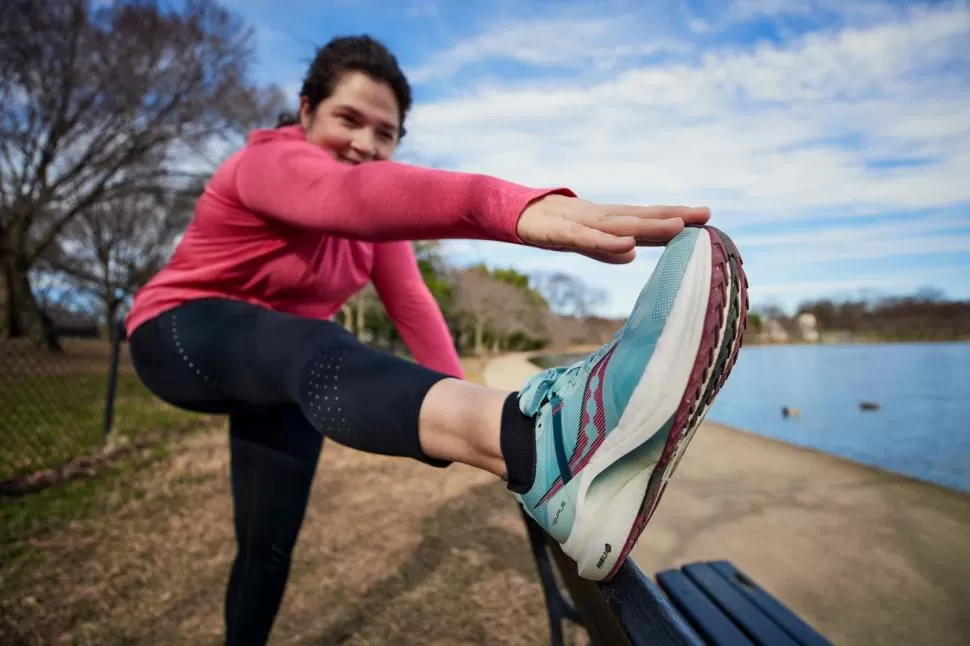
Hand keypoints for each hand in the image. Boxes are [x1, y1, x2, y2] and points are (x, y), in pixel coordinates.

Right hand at [516, 194, 711, 263]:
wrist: (513, 212)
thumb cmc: (550, 226)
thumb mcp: (581, 240)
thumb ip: (605, 248)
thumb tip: (632, 255)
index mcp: (607, 221)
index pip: (646, 219)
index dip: (674, 219)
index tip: (705, 219)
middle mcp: (600, 218)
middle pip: (641, 217)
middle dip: (673, 216)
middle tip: (705, 214)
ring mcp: (582, 223)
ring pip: (620, 225)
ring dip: (649, 225)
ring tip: (678, 225)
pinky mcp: (561, 232)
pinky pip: (588, 239)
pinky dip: (608, 242)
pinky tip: (628, 244)